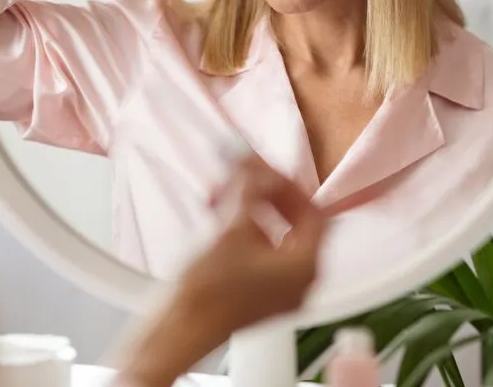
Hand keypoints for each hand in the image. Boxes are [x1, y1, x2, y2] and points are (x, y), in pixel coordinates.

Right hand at [115, 156, 325, 386]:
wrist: (179, 329)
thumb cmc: (207, 295)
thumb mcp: (231, 229)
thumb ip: (248, 189)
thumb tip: (254, 163)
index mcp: (304, 267)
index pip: (312, 211)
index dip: (288, 184)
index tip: (264, 168)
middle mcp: (299, 280)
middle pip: (294, 220)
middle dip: (267, 192)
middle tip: (246, 173)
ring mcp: (279, 287)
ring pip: (274, 232)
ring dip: (252, 206)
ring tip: (227, 190)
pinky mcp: (257, 290)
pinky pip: (260, 247)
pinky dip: (244, 225)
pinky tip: (220, 212)